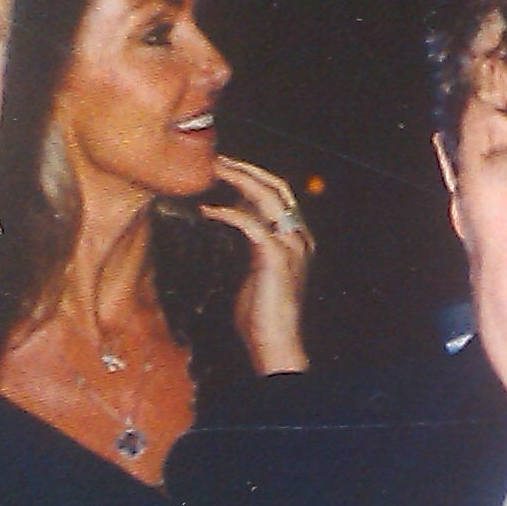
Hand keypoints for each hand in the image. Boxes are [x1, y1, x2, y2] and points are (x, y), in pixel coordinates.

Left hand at [198, 156, 313, 373]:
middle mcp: (299, 237)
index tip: (227, 169)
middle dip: (246, 169)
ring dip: (238, 179)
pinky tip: (207, 210)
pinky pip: (249, 223)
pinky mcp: (276, 257)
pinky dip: (227, 212)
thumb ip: (250, 244)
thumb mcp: (256, 271)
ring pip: (266, 196)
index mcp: (298, 240)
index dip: (254, 177)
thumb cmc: (261, 317)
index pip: (280, 195)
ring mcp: (291, 245)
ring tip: (212, 170)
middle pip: (276, 187)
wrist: (276, 346)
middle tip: (216, 159)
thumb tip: (231, 219)